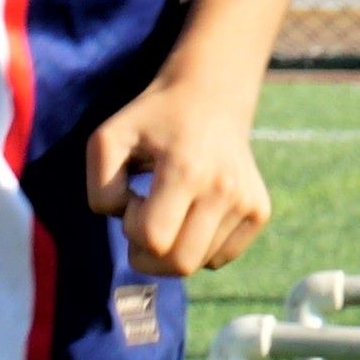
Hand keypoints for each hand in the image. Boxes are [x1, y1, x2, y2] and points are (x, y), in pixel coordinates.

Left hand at [89, 70, 271, 278]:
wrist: (210, 94)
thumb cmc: (152, 119)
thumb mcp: (108, 138)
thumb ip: (101, 188)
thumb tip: (126, 222)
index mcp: (187, 170)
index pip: (152, 239)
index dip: (131, 228)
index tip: (133, 200)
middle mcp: (224, 189)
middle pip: (180, 264)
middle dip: (149, 255)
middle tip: (143, 224)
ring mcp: (247, 202)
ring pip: (199, 264)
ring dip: (172, 248)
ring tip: (169, 211)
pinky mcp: (259, 211)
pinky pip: (219, 258)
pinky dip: (197, 248)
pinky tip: (191, 214)